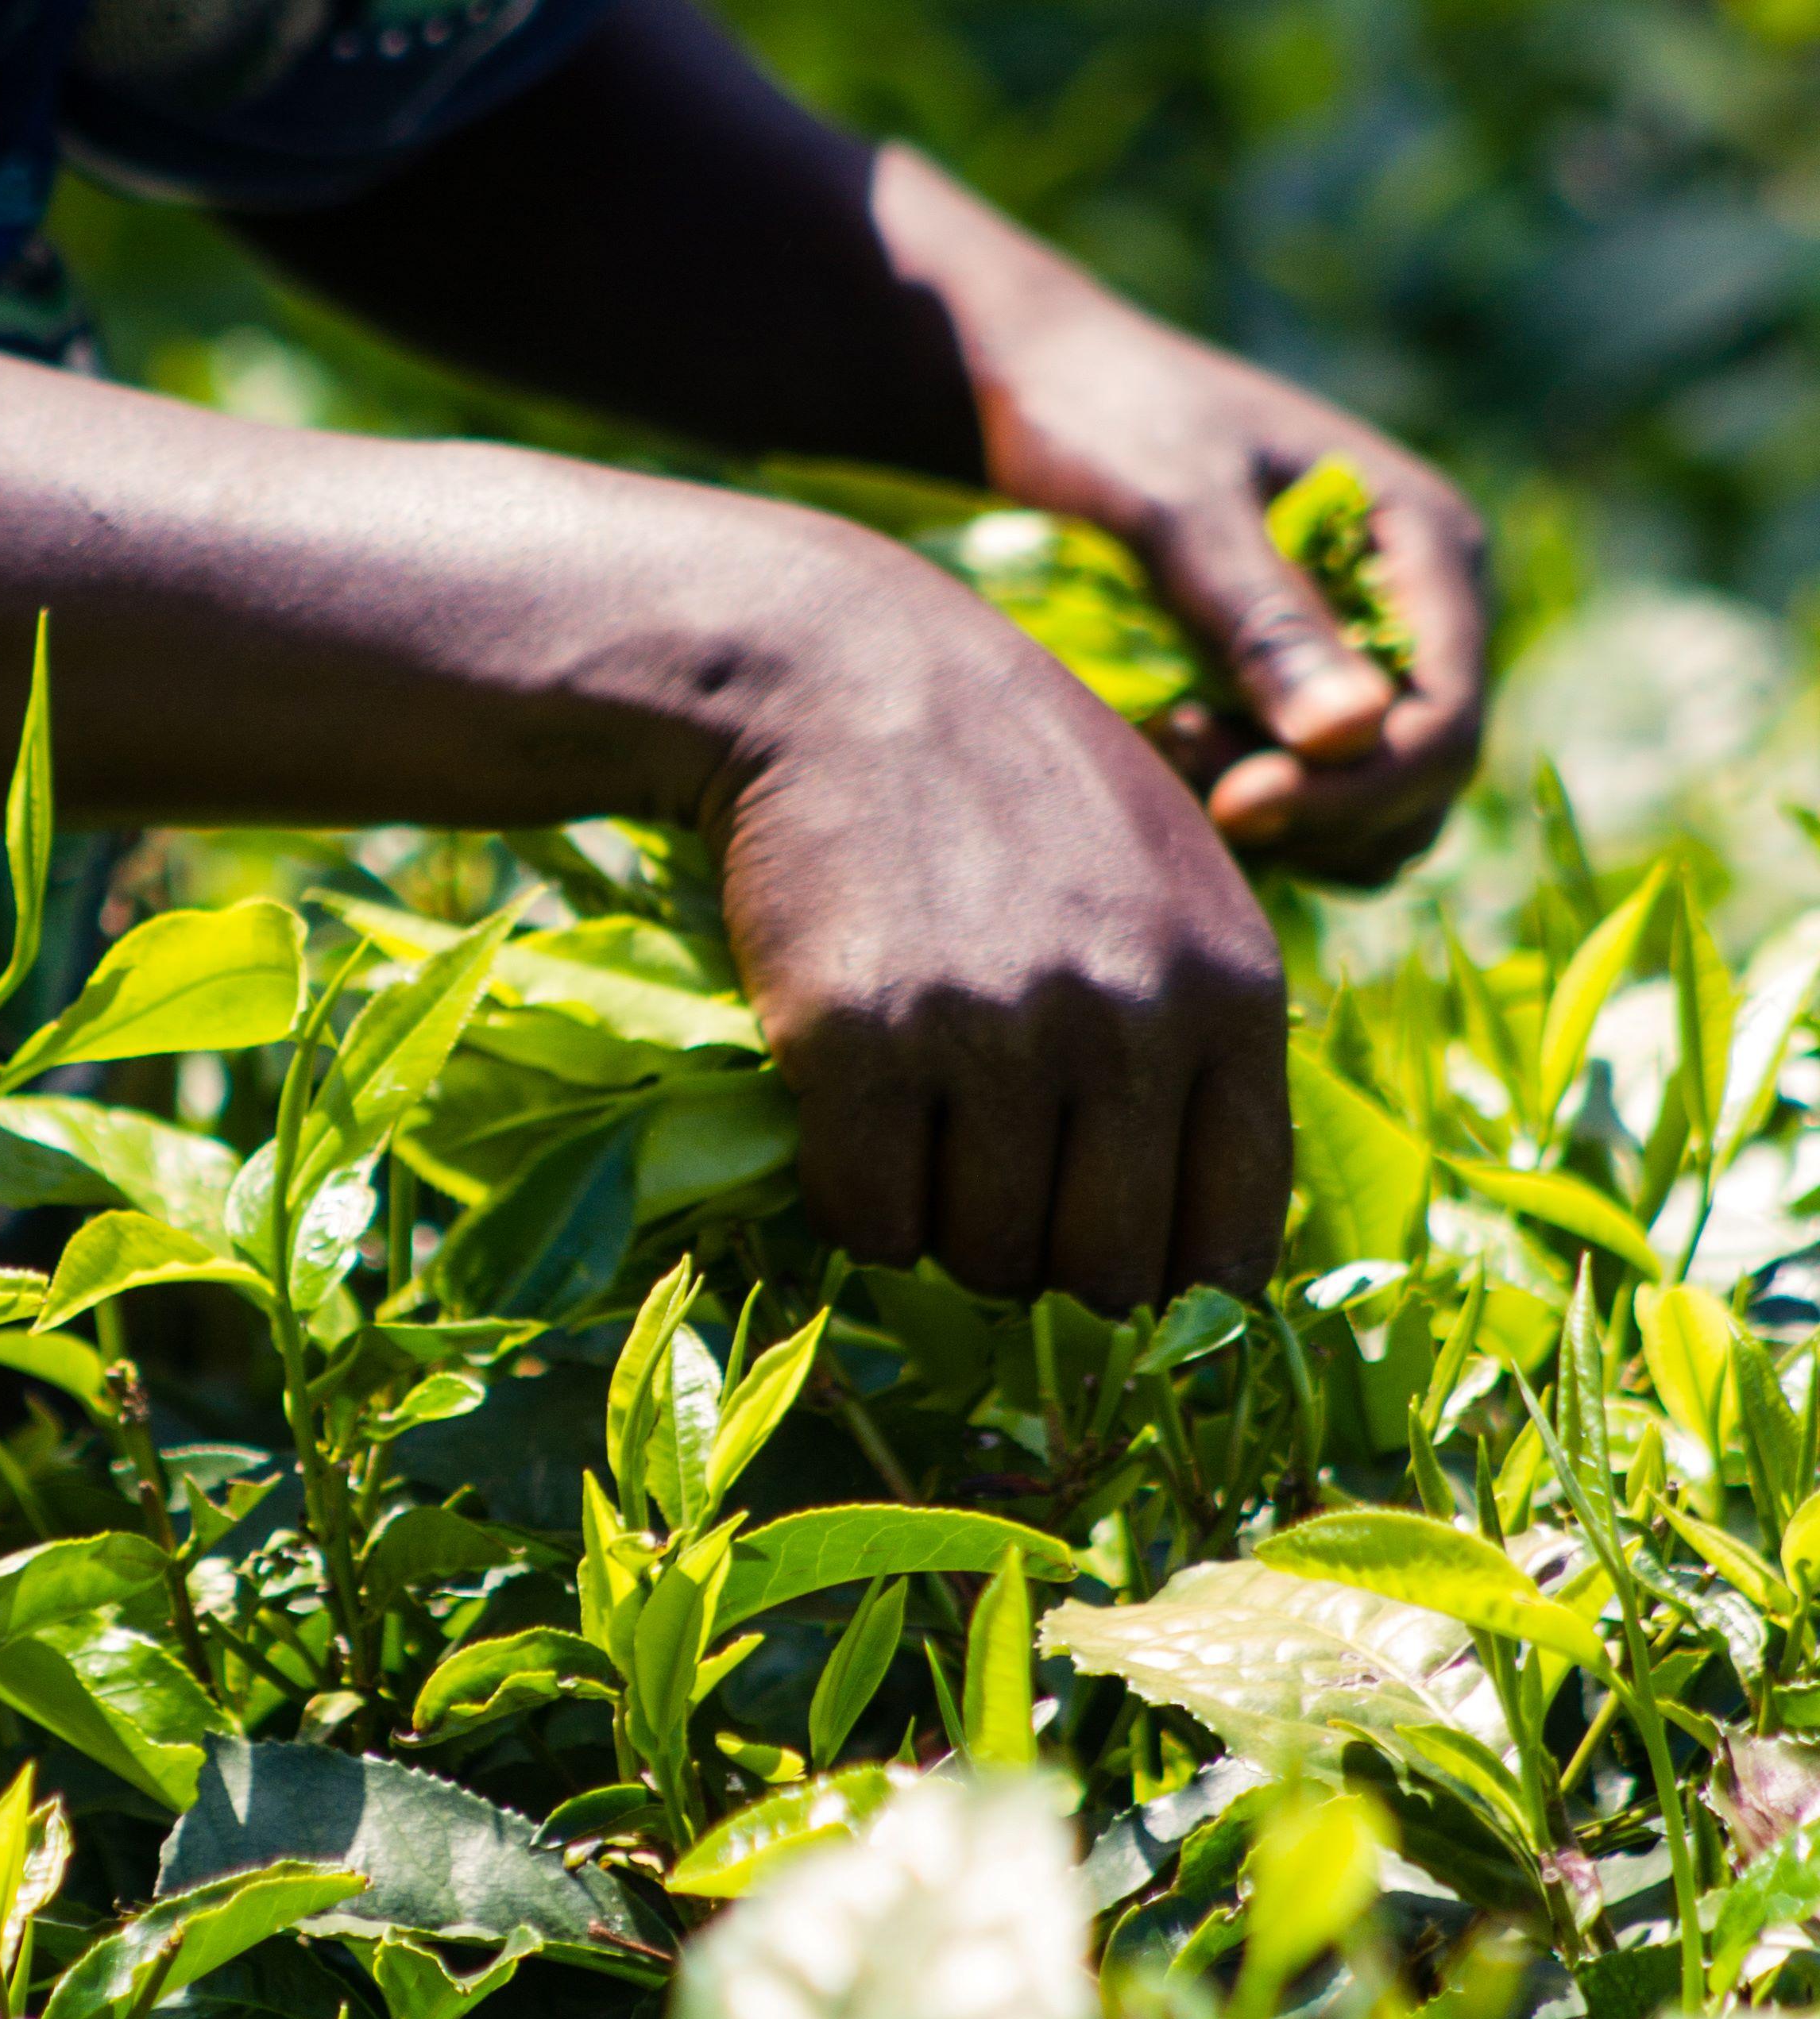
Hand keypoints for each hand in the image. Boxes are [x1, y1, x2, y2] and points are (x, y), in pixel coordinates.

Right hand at [702, 549, 1290, 1309]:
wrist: (844, 676)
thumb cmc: (1014, 788)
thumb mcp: (1171, 885)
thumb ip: (1204, 1041)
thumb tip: (1197, 1255)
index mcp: (1233, 992)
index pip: (1232, 1245)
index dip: (1163, 1283)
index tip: (1101, 1256)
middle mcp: (1129, 1023)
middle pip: (1104, 1276)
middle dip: (1044, 1261)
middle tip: (990, 1189)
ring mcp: (992, 1033)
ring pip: (981, 1259)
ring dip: (941, 1229)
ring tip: (919, 1133)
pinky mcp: (858, 1040)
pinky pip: (868, 1219)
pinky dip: (853, 1203)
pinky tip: (846, 1122)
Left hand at [875, 153, 1489, 884]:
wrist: (1040, 390)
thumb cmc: (1105, 422)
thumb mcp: (1177, 510)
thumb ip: (1259, 619)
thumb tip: (1350, 736)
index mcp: (1431, 544)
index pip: (1447, 721)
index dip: (1356, 791)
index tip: (1228, 805)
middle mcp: (1423, 608)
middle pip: (1420, 784)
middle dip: (1313, 812)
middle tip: (1173, 752)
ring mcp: (1365, 651)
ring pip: (1370, 811)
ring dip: (1281, 823)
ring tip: (1163, 739)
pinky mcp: (1300, 685)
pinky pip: (1309, 796)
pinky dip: (1249, 808)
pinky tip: (1161, 750)